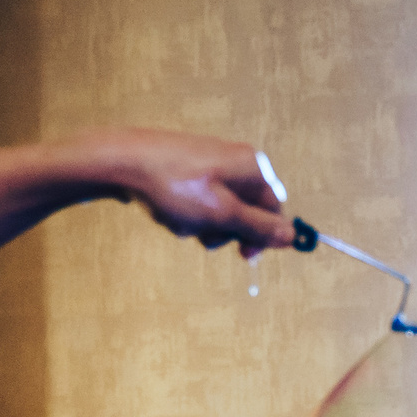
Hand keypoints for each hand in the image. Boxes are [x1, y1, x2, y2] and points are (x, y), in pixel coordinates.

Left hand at [81, 127, 294, 255]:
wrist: (123, 162)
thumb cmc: (174, 187)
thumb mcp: (222, 214)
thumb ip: (259, 227)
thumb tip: (293, 236)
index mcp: (252, 166)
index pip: (274, 210)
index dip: (261, 236)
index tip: (244, 255)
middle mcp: (237, 161)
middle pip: (248, 212)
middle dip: (225, 230)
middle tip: (203, 232)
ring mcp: (212, 164)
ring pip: (221, 211)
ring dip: (204, 226)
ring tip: (181, 220)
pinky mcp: (190, 169)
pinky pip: (201, 202)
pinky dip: (189, 214)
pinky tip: (170, 210)